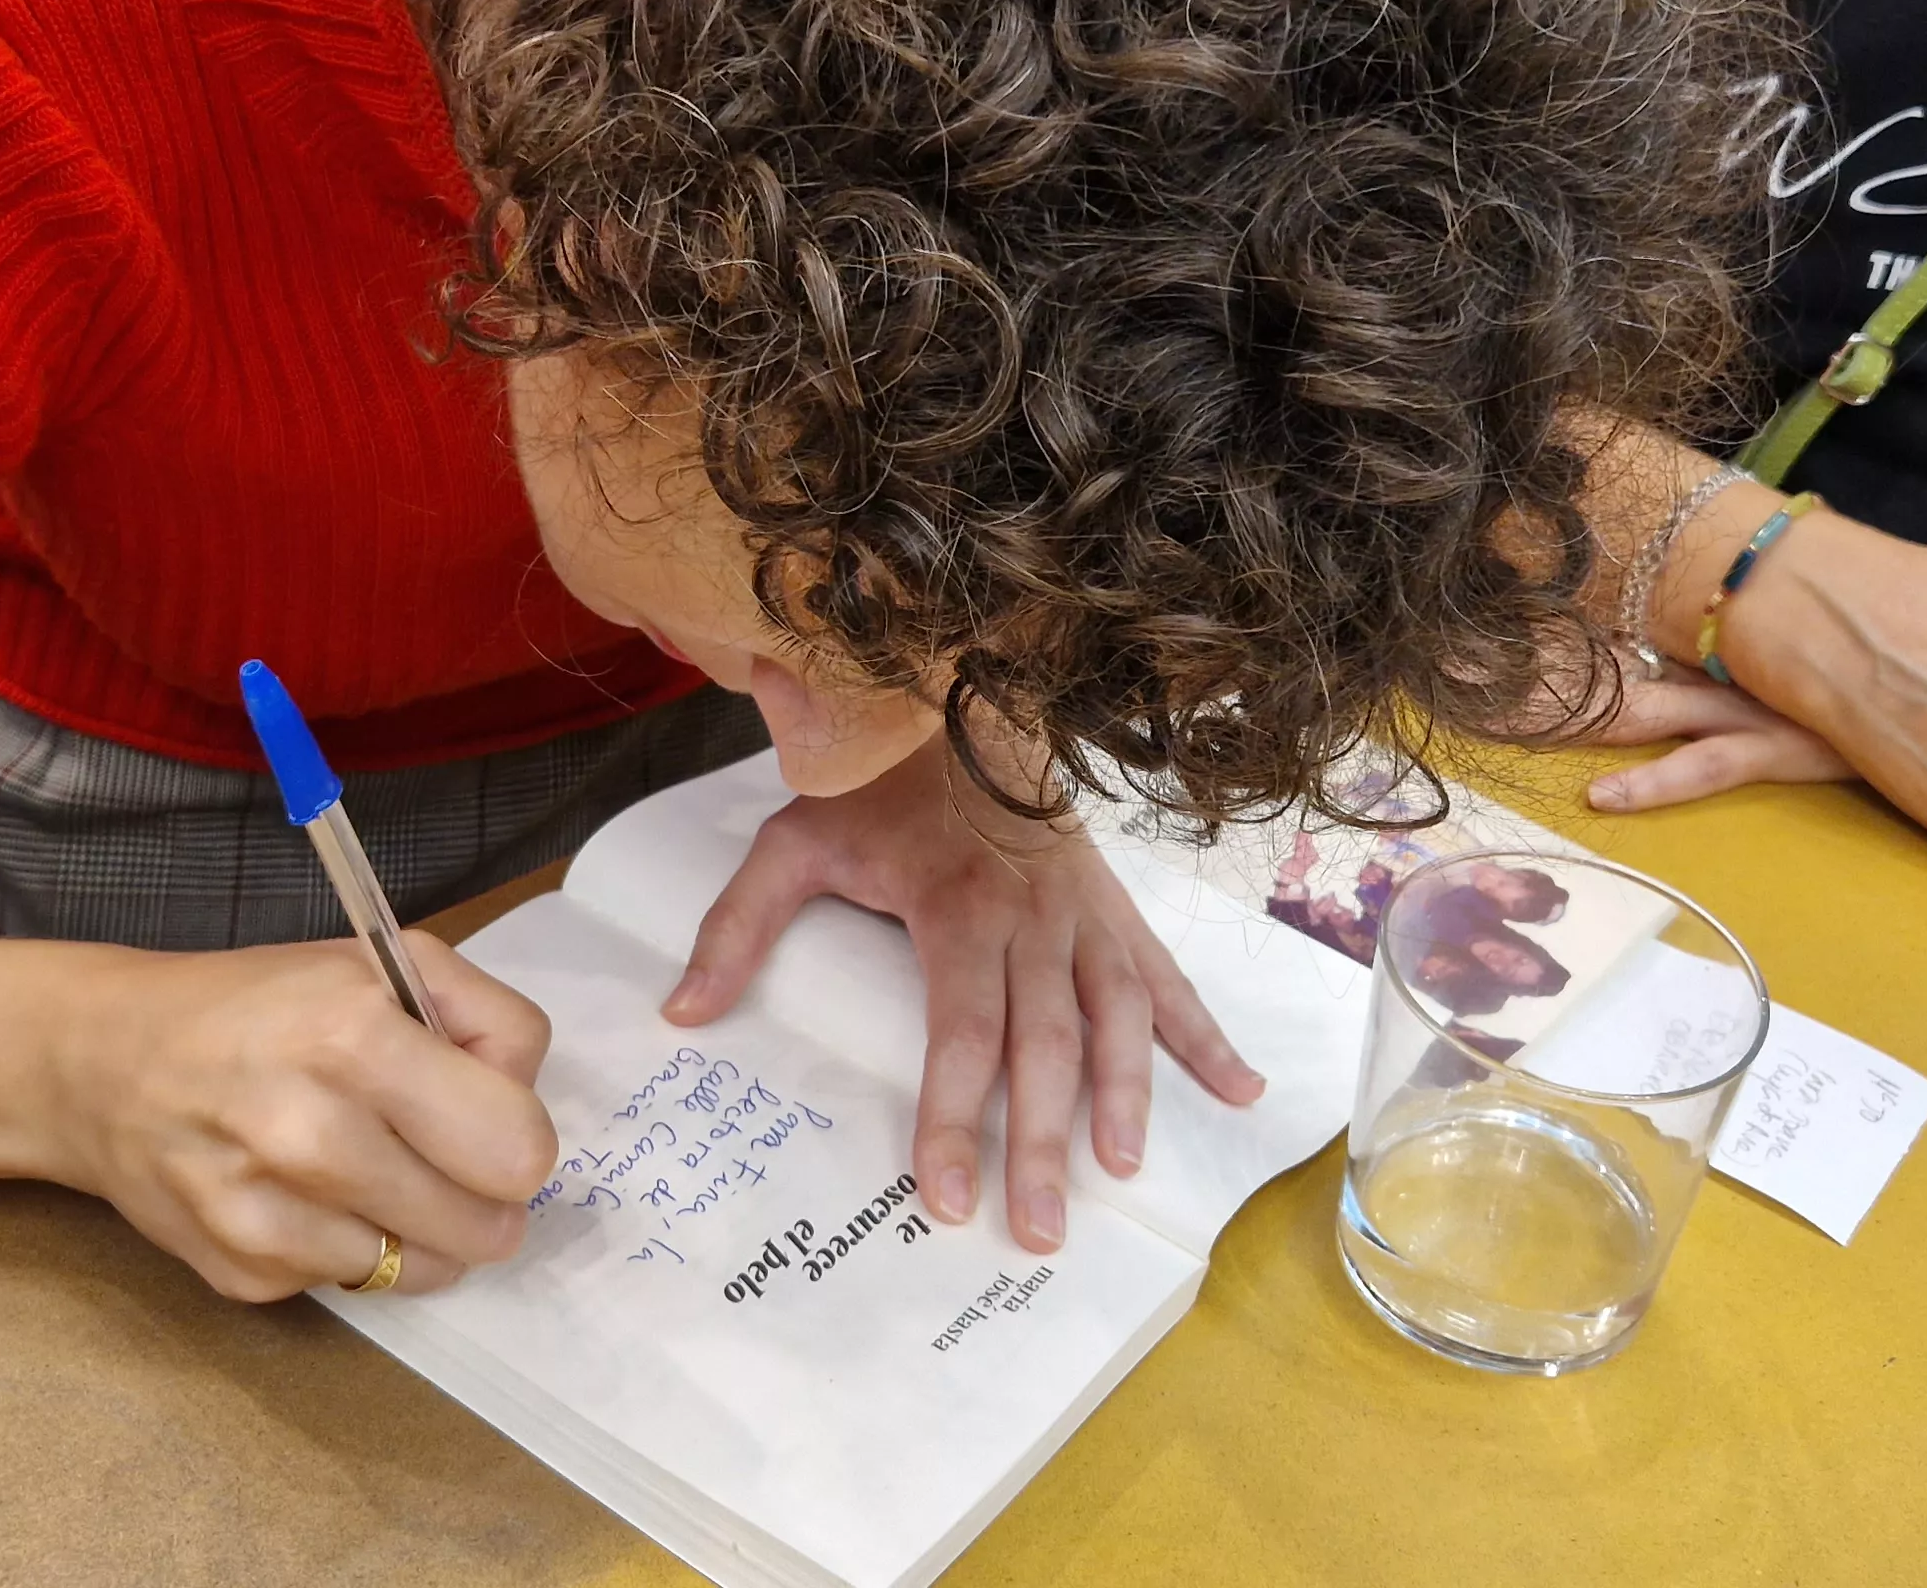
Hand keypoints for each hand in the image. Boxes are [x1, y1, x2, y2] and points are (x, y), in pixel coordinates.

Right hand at [44, 934, 559, 1301]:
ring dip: (422, 1229)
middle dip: (483, 1194)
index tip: (482, 1115)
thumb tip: (529, 1105)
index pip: (518, 1148)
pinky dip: (351, 1247)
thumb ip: (485, 1020)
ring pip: (429, 1270)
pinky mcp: (242, 1274)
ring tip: (371, 1170)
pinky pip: (356, 1283)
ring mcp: (268, 1217)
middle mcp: (309, 1134)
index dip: (518, 1134)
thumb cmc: (256, 1006)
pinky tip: (306, 1194)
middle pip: (487, 1228)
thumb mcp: (380, 965)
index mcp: (354, 1039)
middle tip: (440, 1154)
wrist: (100, 1062)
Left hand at [665, 738, 1264, 1253]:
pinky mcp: (1115, 910)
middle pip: (1047, 1046)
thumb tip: (683, 1012)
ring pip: (1121, 1018)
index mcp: (958, 907)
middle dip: (1043, 1144)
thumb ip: (737, 926)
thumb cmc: (874, 785)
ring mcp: (1087, 915)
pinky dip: (1210, 1038)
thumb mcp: (792, 840)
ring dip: (1131, 1098)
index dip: (954, 1117)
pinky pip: (1170, 980)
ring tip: (1123, 1171)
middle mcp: (1036, 917)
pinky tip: (1243, 1093)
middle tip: (1037, 1230)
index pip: (962, 1031)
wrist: (957, 696)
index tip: (944, 1194)